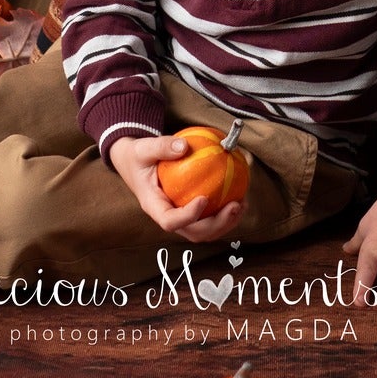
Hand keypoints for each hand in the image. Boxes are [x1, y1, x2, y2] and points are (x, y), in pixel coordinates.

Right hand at [108, 133, 244, 242]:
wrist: (134, 163)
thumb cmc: (138, 156)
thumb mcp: (144, 148)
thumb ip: (162, 146)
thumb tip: (184, 146)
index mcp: (153, 206)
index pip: (169, 221)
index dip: (187, 216)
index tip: (203, 199)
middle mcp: (167, 216)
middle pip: (192, 232)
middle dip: (216, 225)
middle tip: (235, 205)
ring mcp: (179, 217)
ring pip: (204, 231)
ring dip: (225, 223)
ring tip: (242, 205)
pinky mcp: (189, 212)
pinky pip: (209, 218)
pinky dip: (225, 213)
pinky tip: (240, 196)